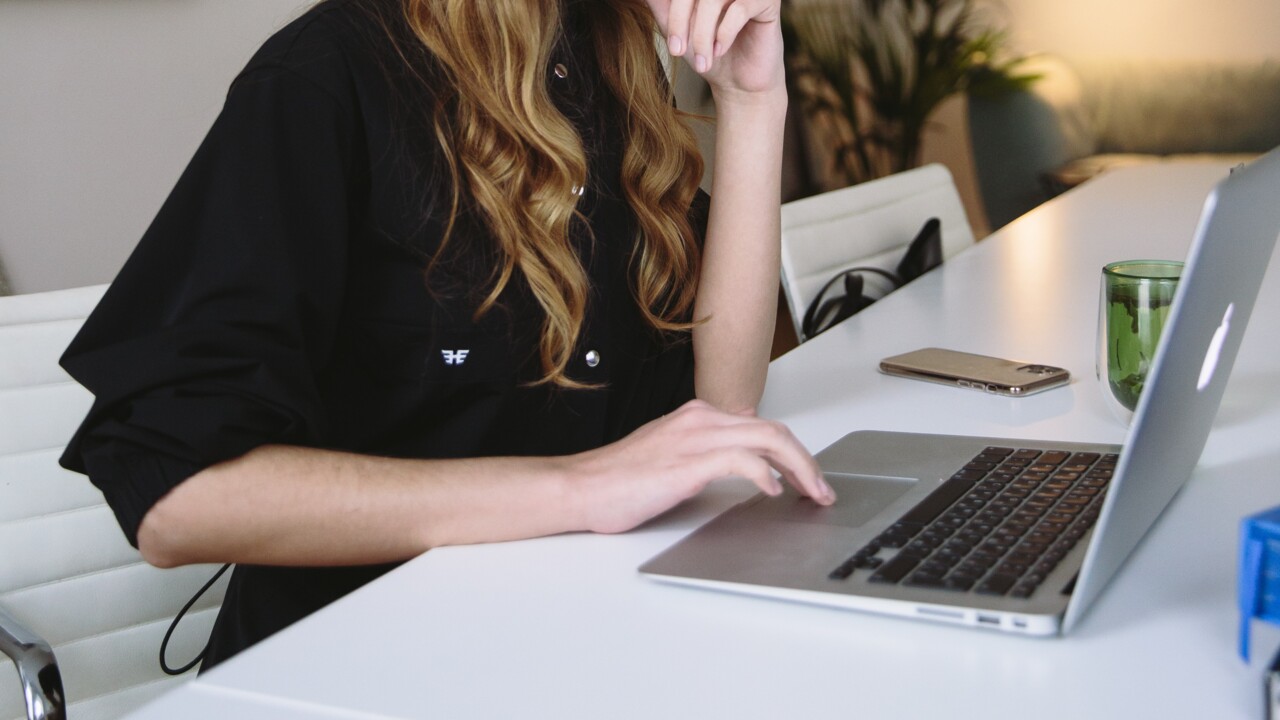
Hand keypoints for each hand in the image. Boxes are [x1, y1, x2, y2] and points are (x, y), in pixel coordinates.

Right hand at [567, 399, 833, 533]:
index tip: (806, 476)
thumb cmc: (617, 480)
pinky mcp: (689, 462)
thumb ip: (705, 453)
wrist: (580, 487)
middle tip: (821, 489)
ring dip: (799, 467)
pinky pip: (743, 461)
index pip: (760, 425)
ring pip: (768, 439)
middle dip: (806, 460)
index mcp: (697, 416)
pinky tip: (773, 492)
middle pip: (773, 430)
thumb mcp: (670, 457)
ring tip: (812, 492)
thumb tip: (742, 462)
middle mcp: (700, 419)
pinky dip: (766, 474)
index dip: (792, 451)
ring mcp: (695, 437)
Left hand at [644, 0, 784, 96]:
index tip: (671, 42)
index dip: (674, 13)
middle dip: (680, 19)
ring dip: (702, 33)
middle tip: (677, 50)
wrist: (738, 83)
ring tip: (702, 61)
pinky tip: (721, 50)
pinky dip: (724, 32)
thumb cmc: (706, 51)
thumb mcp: (674, 26)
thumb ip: (659, 3)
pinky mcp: (767, 0)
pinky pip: (739, 8)